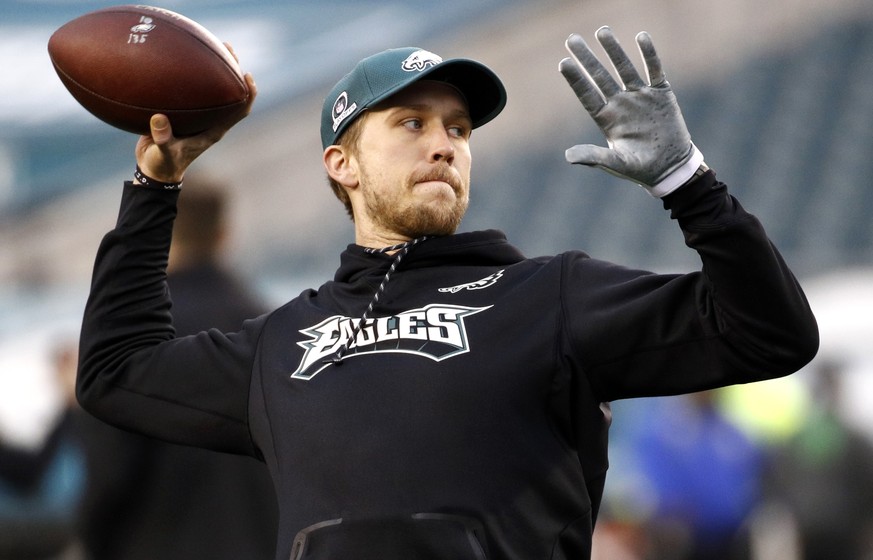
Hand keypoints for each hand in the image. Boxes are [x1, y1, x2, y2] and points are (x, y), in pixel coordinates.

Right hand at [135, 43, 256, 182]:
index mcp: (214, 131)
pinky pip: (192, 90)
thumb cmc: (163, 164)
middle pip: (230, 93)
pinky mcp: (185, 113)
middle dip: (232, 70)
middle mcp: (211, 121)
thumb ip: (162, 138)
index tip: (248, 75)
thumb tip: (159, 119)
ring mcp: (200, 116)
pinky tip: (179, 57)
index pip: (239, 110)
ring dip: (215, 68)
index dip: (248, 93)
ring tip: (212, 44)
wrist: (154, 170)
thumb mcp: (162, 153)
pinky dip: (190, 74)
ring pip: (213, 89)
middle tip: (228, 48)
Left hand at [559, 26, 702, 195]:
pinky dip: (649, 54)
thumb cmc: (639, 168)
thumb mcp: (616, 164)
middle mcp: (619, 103)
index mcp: (606, 119)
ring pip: (624, 68)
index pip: (587, 95)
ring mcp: (640, 96)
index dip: (576, 80)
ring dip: (614, 50)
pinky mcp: (661, 94)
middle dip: (587, 58)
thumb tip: (568, 156)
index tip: (563, 63)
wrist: (670, 167)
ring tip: (602, 31)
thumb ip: (594, 158)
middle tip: (572, 39)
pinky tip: (641, 37)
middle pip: (600, 76)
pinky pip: (654, 70)